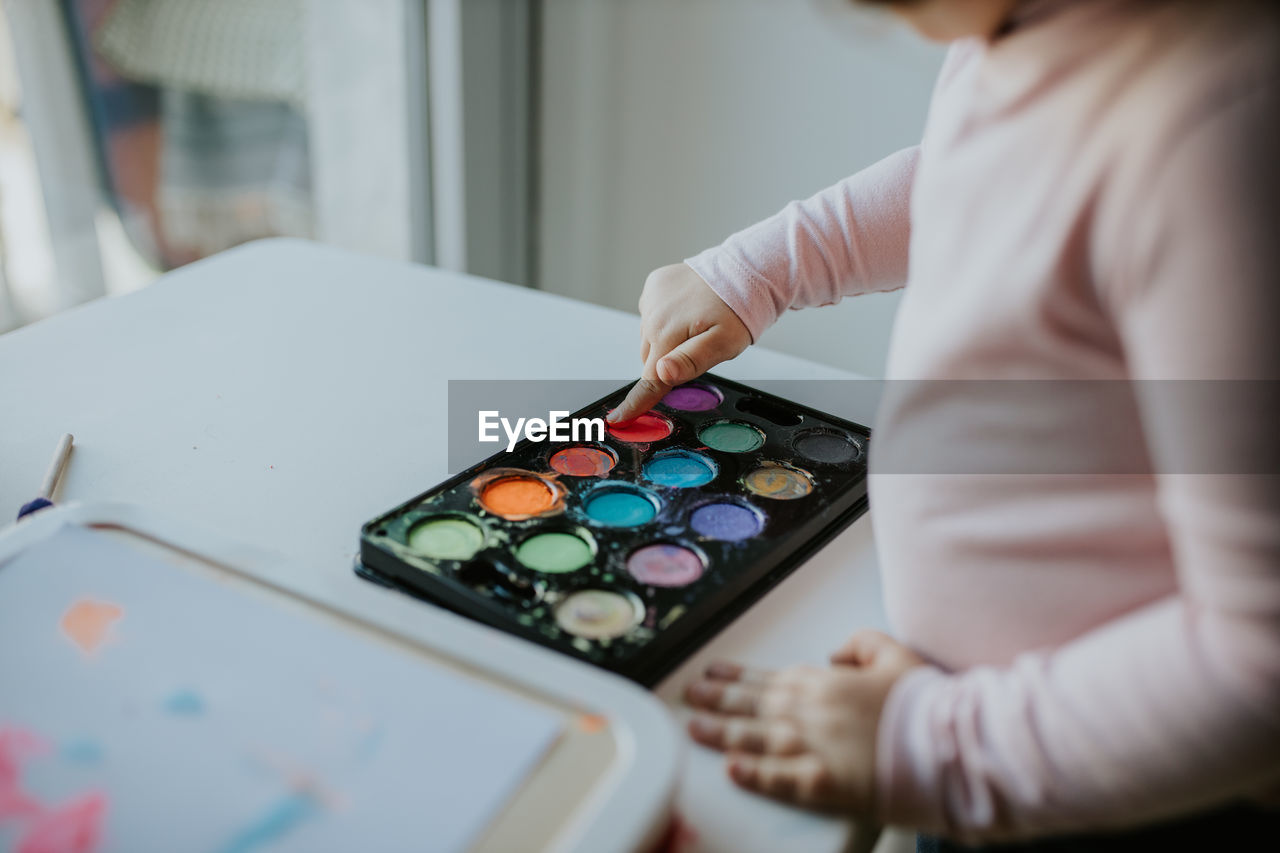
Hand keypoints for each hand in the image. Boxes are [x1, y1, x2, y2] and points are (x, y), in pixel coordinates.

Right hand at [608, 263, 751, 422]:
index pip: (649, 379)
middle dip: (667, 364)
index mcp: (667, 334)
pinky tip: (687, 311)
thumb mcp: (724, 344)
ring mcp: (652, 297)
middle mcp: (652, 315)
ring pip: (651, 337)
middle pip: (651, 359)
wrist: (745, 272)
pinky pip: (653, 314)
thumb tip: (662, 372)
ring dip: (667, 341)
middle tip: (696, 353)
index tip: (618, 418)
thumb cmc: (738, 311)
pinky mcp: (655, 285)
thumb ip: (692, 361)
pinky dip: (666, 319)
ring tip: (696, 328)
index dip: (635, 403)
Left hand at [683, 630, 925, 812]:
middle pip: (753, 704)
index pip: (770, 678)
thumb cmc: (926, 703)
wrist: (952, 743)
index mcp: (827, 682)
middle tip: (689, 694)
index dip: (738, 676)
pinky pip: (780, 780)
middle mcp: (812, 712)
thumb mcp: (894, 652)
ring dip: (721, 732)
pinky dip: (753, 774)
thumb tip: (833, 657)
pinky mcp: (825, 784)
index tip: (713, 672)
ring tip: (693, 727)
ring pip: (755, 738)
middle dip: (716, 698)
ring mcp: (815, 748)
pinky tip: (730, 769)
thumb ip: (859, 645)